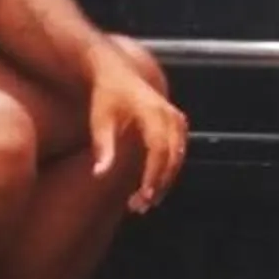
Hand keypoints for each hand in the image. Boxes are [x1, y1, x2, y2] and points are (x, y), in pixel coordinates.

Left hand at [87, 52, 187, 210]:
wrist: (114, 72)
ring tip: (147, 199)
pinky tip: (153, 183)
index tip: (143, 195)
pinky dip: (169, 167)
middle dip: (160, 182)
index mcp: (150, 111)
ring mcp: (175, 116)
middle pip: (173, 155)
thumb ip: (103, 146)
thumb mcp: (99, 120)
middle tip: (142, 205)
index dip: (153, 174)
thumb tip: (100, 173)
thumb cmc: (105, 96)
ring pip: (179, 155)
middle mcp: (168, 113)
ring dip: (166, 178)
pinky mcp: (176, 121)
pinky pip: (179, 149)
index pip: (158, 148)